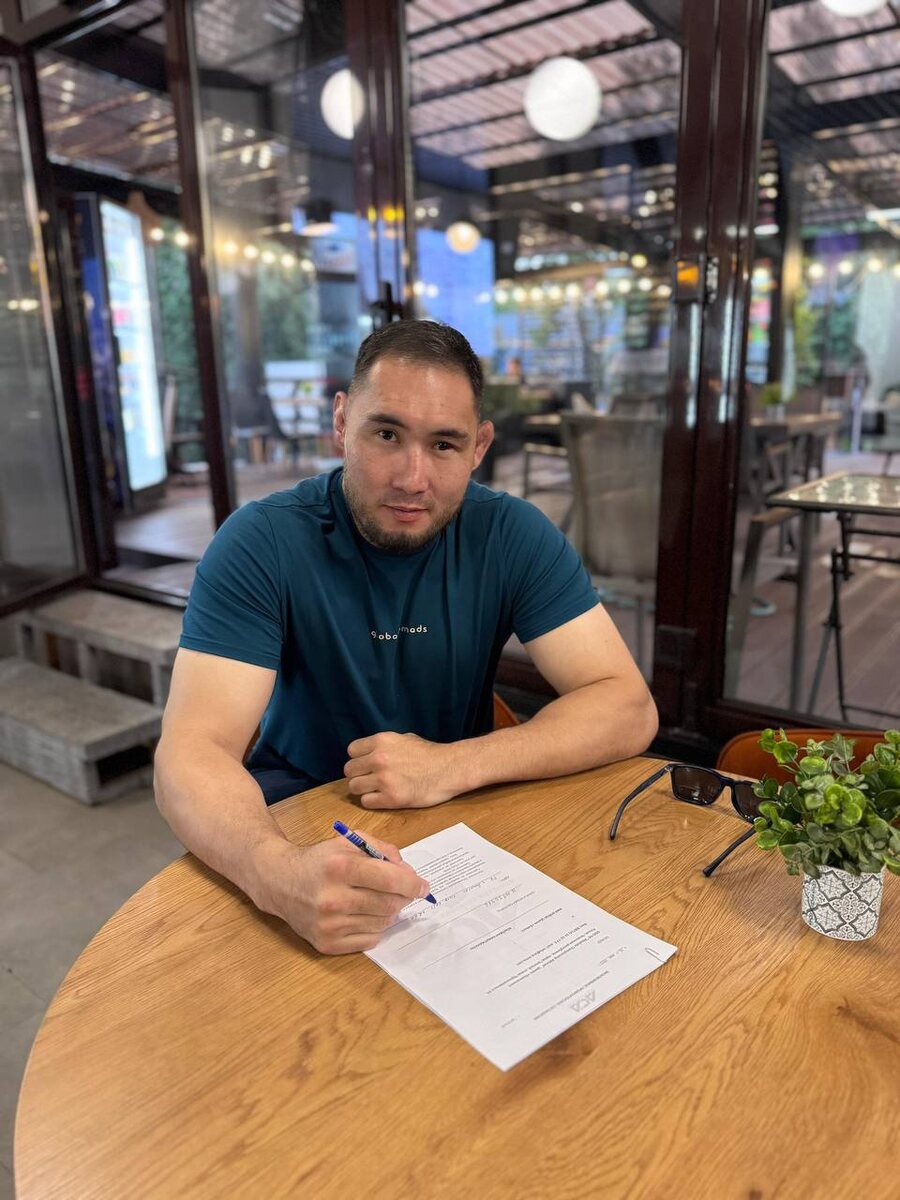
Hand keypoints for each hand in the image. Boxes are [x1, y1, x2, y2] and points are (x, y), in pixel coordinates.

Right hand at [256, 832, 431, 954]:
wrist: (280, 882)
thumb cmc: (319, 860)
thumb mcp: (348, 842)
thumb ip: (382, 850)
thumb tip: (408, 872)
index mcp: (340, 867)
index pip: (389, 880)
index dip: (412, 884)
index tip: (423, 886)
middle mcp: (333, 898)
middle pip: (389, 904)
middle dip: (404, 898)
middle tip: (405, 893)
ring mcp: (329, 925)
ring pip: (382, 923)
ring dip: (389, 912)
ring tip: (377, 900)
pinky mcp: (326, 944)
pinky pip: (369, 941)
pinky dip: (374, 927)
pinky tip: (363, 914)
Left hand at [344, 732, 461, 808]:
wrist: (448, 769)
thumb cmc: (429, 754)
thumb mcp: (404, 738)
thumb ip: (383, 746)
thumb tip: (367, 754)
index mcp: (381, 741)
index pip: (352, 751)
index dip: (359, 758)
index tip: (367, 764)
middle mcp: (378, 759)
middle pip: (349, 770)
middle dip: (359, 774)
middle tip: (371, 778)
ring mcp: (383, 779)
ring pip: (354, 787)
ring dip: (363, 789)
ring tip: (376, 789)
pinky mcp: (391, 798)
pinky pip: (366, 802)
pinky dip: (372, 801)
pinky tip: (384, 797)